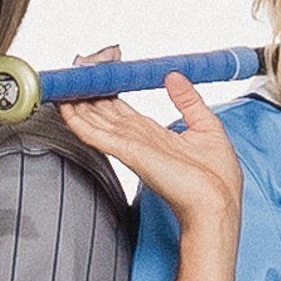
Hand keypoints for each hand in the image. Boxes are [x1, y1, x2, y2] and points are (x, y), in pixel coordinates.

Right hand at [57, 58, 241, 235]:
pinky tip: (69, 111)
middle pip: (107, 116)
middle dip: (89, 99)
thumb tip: (174, 77)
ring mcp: (133, 149)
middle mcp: (141, 142)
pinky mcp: (131, 154)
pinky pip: (100, 136)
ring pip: (98, 124)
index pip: (125, 113)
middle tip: (72, 81)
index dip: (110, 96)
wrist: (217, 203)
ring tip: (62, 91)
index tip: (98, 82)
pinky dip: (82, 123)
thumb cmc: (217, 179)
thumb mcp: (207, 126)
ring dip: (78, 108)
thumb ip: (188, 100)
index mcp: (157, 137)